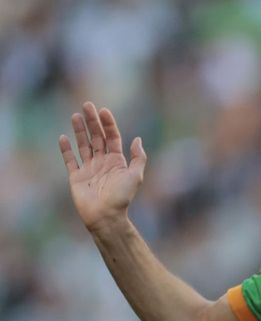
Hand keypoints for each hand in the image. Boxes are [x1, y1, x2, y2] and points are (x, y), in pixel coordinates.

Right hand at [59, 102, 146, 233]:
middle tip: (86, 105)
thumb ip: (138, 157)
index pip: (112, 138)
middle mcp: (102, 162)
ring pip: (83, 145)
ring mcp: (89, 169)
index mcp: (117, 161)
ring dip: (79, 131)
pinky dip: (66, 149)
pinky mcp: (76, 177)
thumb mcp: (135, 176)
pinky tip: (63, 137)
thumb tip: (137, 139)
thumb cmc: (122, 197)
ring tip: (75, 116)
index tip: (103, 111)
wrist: (106, 216)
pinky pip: (70, 160)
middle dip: (92, 121)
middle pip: (96, 137)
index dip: (108, 124)